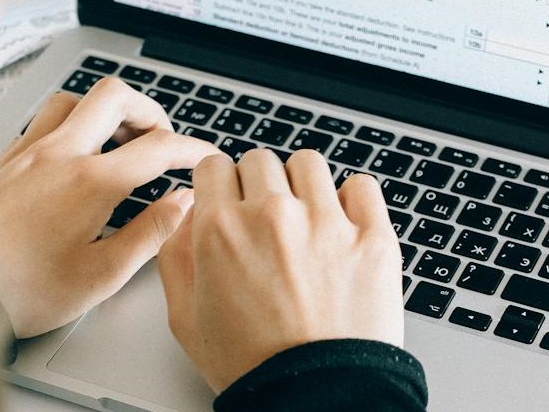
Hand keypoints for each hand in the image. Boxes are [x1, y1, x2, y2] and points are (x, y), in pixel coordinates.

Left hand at [0, 78, 216, 337]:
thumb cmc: (19, 293)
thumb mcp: (100, 277)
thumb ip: (149, 234)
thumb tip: (181, 204)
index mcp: (89, 182)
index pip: (157, 146)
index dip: (191, 147)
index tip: (203, 155)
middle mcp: (57, 154)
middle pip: (115, 95)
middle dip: (149, 109)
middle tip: (160, 137)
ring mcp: (25, 151)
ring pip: (74, 99)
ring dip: (104, 110)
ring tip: (117, 138)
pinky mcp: (2, 158)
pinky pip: (41, 119)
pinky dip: (69, 124)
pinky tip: (72, 153)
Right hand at [157, 148, 403, 392]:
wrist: (317, 402)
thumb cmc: (254, 370)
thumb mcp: (186, 319)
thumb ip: (175, 255)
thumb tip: (187, 215)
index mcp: (221, 231)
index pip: (214, 166)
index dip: (219, 185)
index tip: (230, 200)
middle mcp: (273, 215)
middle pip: (259, 160)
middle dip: (257, 185)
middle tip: (266, 220)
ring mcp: (327, 222)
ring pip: (308, 164)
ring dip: (302, 185)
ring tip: (306, 220)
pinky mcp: (373, 236)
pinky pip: (362, 186)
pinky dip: (353, 199)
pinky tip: (343, 224)